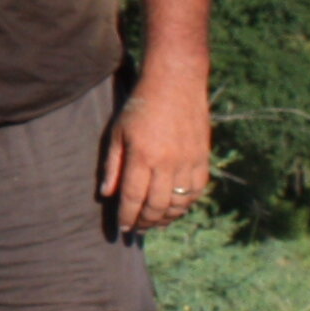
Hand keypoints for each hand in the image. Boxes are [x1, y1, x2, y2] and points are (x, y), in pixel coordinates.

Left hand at [99, 77, 212, 234]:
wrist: (177, 81)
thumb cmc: (141, 104)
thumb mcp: (118, 131)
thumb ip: (113, 164)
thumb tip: (107, 194)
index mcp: (142, 156)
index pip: (133, 198)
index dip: (127, 218)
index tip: (123, 229)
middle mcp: (167, 163)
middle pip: (156, 206)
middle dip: (145, 222)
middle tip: (138, 228)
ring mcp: (188, 162)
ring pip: (178, 204)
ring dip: (166, 218)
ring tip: (154, 221)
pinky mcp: (202, 158)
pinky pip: (196, 192)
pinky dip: (185, 205)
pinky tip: (175, 207)